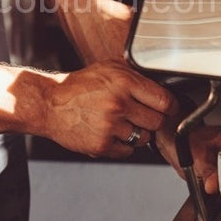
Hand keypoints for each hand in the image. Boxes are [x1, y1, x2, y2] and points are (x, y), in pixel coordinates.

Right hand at [40, 61, 177, 158]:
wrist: (50, 104)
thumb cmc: (80, 85)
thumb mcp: (109, 68)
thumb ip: (135, 76)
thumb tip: (161, 86)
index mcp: (124, 82)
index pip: (164, 100)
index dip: (169, 105)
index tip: (168, 107)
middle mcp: (119, 104)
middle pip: (157, 121)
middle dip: (153, 119)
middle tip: (140, 115)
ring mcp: (110, 127)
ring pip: (144, 138)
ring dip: (137, 133)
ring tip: (121, 122)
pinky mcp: (102, 145)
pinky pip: (128, 151)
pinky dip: (123, 145)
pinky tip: (111, 132)